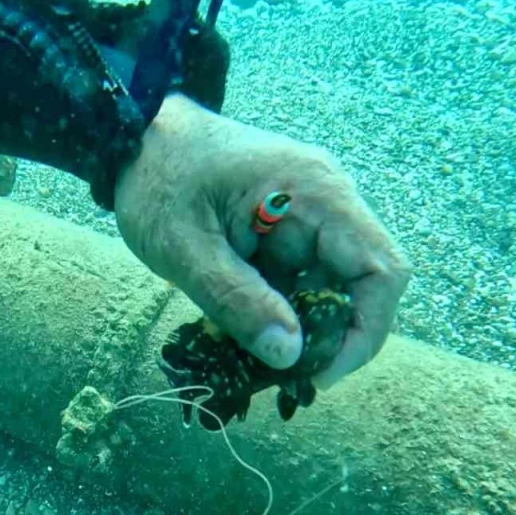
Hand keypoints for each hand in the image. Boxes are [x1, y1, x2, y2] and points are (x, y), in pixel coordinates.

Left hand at [114, 94, 411, 387]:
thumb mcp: (183, 246)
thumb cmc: (157, 177)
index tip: (318, 372)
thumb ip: (236, 300)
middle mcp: (326, 204)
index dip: (365, 330)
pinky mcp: (287, 234)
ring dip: (297, 333)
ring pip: (328, 292)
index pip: (382, 270)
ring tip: (251, 363)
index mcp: (316, 194)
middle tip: (276, 376)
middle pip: (360, 288)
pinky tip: (241, 335)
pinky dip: (277, 316)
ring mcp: (308, 218)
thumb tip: (290, 356)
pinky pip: (299, 284)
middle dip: (325, 340)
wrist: (133, 138)